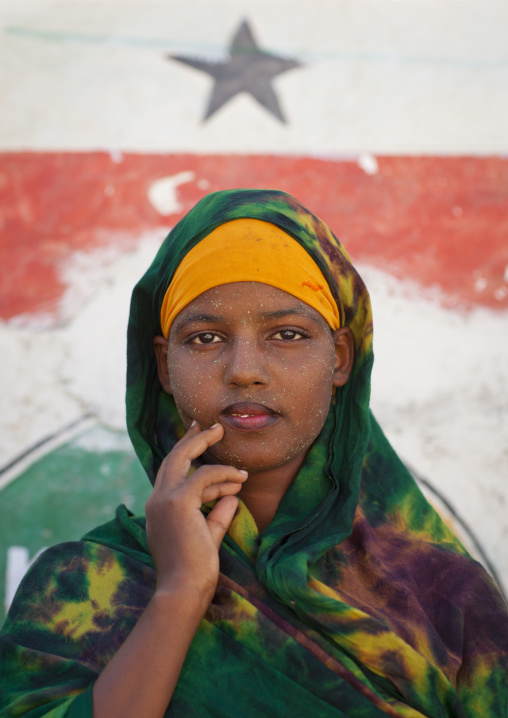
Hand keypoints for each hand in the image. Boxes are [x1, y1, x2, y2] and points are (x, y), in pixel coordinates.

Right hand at [145, 422, 246, 609]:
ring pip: (184, 459)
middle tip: (212, 426)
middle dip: (193, 439)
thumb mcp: (208, 536)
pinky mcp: (178, 502)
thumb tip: (232, 497)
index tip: (200, 441)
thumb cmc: (195, 570)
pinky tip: (240, 478)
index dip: (186, 455)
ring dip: (209, 449)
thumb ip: (217, 515)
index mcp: (159, 508)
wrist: (183, 590)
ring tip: (231, 446)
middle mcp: (156, 500)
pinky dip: (223, 474)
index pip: (171, 473)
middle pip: (173, 458)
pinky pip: (204, 476)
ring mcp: (164, 499)